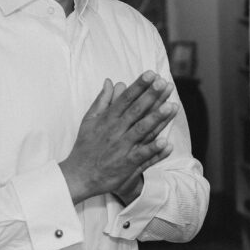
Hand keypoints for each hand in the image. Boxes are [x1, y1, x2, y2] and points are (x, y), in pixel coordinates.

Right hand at [59, 71, 177, 204]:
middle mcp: (115, 131)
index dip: (139, 86)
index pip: (126, 98)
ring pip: (142, 130)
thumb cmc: (85, 146)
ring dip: (156, 119)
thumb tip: (110, 81)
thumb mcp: (89, 120)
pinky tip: (166, 143)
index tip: (151, 74)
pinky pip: (142, 156)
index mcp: (108, 119)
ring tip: (171, 106)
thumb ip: (102, 100)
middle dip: (150, 96)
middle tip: (163, 83)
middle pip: (136, 110)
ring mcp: (122, 147)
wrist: (78, 176)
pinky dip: (153, 150)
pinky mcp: (126, 164)